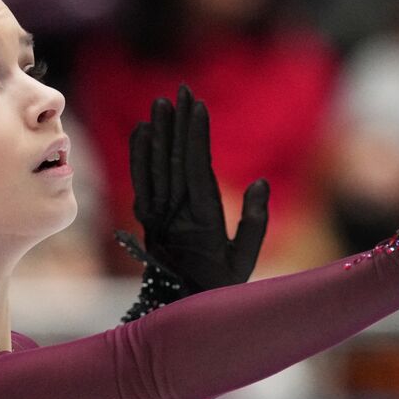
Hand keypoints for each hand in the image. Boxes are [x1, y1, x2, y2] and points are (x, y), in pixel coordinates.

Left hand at [120, 83, 269, 290]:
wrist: (178, 309)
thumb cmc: (219, 286)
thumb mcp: (245, 261)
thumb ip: (254, 222)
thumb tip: (259, 183)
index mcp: (202, 219)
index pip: (196, 166)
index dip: (195, 135)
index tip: (197, 105)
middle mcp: (175, 213)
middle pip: (175, 158)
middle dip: (178, 122)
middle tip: (180, 90)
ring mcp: (156, 215)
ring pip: (156, 165)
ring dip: (159, 131)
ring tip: (161, 102)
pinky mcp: (145, 218)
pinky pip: (140, 180)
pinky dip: (140, 154)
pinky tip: (141, 131)